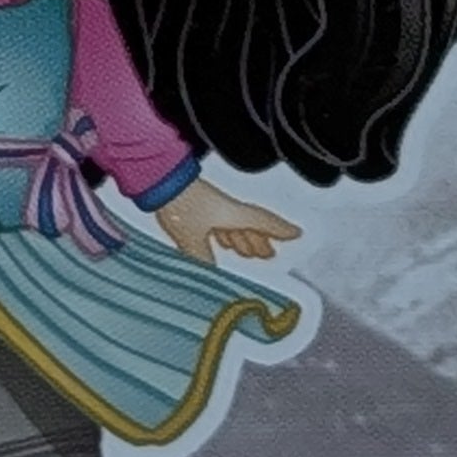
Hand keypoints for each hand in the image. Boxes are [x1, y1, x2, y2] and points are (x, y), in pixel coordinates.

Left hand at [158, 176, 298, 266]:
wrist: (159, 180)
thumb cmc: (180, 204)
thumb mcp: (192, 240)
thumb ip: (204, 260)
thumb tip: (211, 276)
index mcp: (233, 214)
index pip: (263, 222)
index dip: (280, 230)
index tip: (297, 233)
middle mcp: (227, 210)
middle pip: (251, 226)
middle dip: (261, 240)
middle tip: (269, 254)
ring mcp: (213, 207)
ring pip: (235, 224)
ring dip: (244, 238)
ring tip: (249, 252)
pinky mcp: (198, 207)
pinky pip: (220, 222)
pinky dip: (226, 234)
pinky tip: (220, 239)